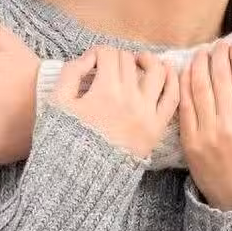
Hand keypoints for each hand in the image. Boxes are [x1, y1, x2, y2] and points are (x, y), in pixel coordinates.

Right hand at [52, 45, 179, 159]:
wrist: (83, 178)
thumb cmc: (67, 140)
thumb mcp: (58, 103)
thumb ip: (71, 72)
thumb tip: (91, 57)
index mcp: (105, 91)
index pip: (108, 54)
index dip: (98, 52)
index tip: (93, 61)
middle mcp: (130, 99)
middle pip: (129, 61)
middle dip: (118, 58)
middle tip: (110, 66)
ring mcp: (147, 113)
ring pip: (158, 72)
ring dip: (149, 61)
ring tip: (141, 61)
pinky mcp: (157, 128)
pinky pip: (173, 98)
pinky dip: (173, 80)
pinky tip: (166, 72)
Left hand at [179, 42, 231, 210]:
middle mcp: (230, 125)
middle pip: (221, 79)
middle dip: (219, 56)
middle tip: (218, 44)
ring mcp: (207, 132)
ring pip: (200, 88)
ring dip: (199, 65)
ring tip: (202, 52)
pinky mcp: (190, 140)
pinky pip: (185, 106)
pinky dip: (184, 85)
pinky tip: (185, 71)